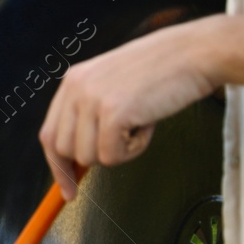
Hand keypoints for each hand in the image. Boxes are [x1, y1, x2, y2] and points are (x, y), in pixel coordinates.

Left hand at [38, 17, 223, 198]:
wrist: (193, 53)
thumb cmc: (162, 70)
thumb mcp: (112, 84)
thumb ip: (90, 113)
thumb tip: (78, 159)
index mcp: (72, 81)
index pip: (49, 135)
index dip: (58, 166)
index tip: (68, 190)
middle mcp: (76, 88)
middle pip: (64, 151)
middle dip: (91, 160)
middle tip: (121, 146)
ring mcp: (92, 100)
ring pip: (88, 157)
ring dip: (118, 152)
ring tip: (139, 124)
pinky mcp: (113, 112)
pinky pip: (112, 156)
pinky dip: (134, 150)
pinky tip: (147, 125)